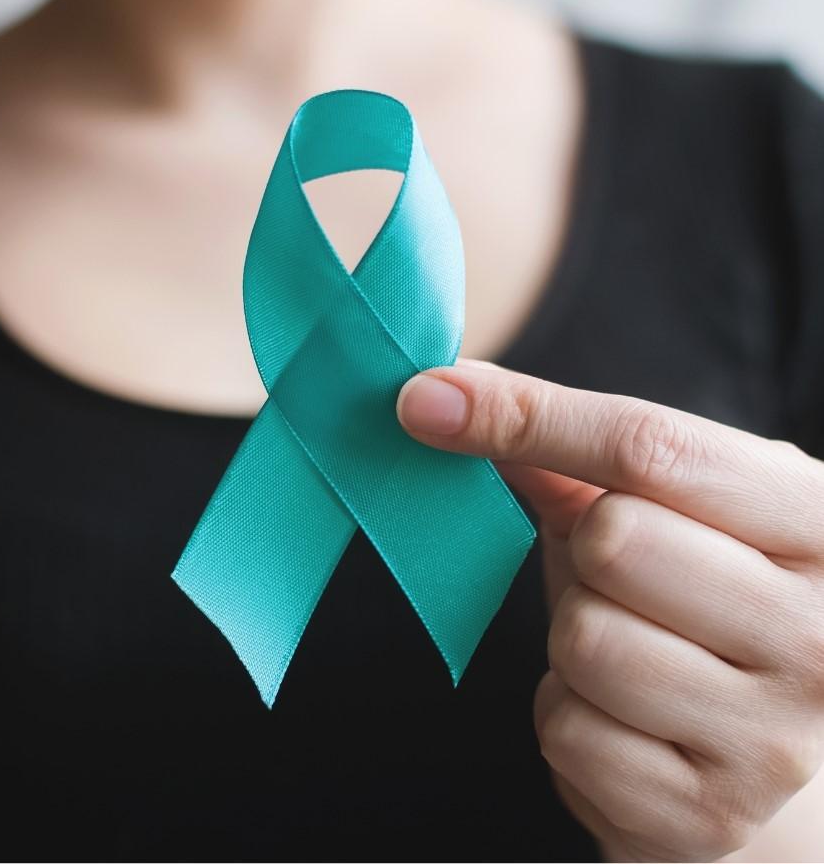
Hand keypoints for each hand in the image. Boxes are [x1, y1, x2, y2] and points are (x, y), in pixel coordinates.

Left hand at [396, 362, 823, 861]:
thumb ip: (573, 452)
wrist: (758, 746)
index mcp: (818, 523)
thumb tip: (450, 397)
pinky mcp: (705, 815)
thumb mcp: (670, 509)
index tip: (428, 399)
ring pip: (584, 639)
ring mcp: (770, 737)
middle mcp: (819, 632)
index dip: (527, 416)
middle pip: (613, 540)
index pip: (651, 447)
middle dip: (587, 549)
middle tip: (623, 575)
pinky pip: (567, 729)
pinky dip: (569, 710)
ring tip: (631, 645)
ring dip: (575, 635)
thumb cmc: (701, 600)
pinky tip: (623, 714)